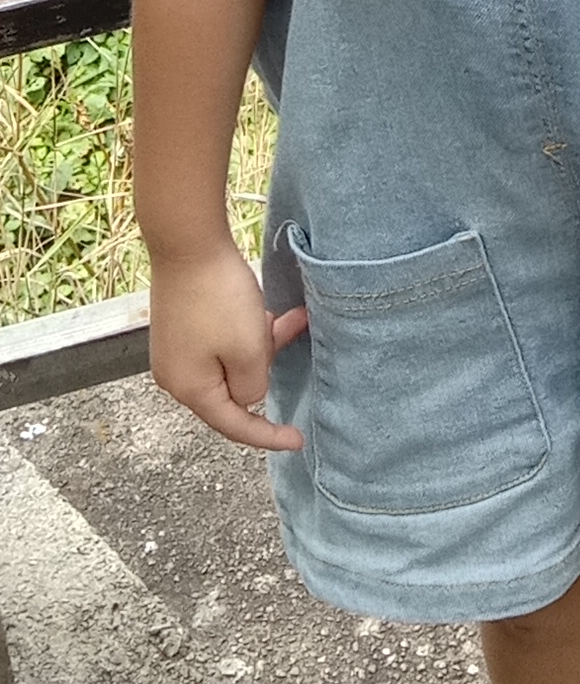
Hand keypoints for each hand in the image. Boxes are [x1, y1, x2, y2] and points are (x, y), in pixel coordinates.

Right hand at [147, 239, 306, 451]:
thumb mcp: (248, 349)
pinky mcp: (184, 327)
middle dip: (263, 366)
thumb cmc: (218, 297)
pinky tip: (263, 309)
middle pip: (233, 390)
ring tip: (280, 315)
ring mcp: (178, 350)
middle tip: (282, 332)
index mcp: (190, 389)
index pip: (234, 425)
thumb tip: (248, 396)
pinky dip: (246, 331)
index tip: (298, 440)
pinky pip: (222, 342)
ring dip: (259, 343)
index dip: (268, 436)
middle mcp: (177, 375)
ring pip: (232, 361)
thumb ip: (253, 385)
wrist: (187, 242)